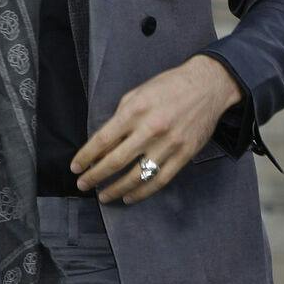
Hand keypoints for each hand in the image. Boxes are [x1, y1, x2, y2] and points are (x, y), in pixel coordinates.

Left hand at [72, 56, 243, 203]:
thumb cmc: (167, 87)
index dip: (86, 157)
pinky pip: (160, 180)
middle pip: (115, 161)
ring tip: (103, 196)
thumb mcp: (136, 94)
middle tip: (82, 184)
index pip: (102, 140)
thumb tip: (103, 144)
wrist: (207, 86)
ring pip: (137, 176)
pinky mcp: (184, 155)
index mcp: (134, 112)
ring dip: (116, 189)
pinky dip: (143, 192)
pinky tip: (129, 197)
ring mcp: (169, 145)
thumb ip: (119, 118)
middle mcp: (150, 130)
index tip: (75, 167)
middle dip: (95, 176)